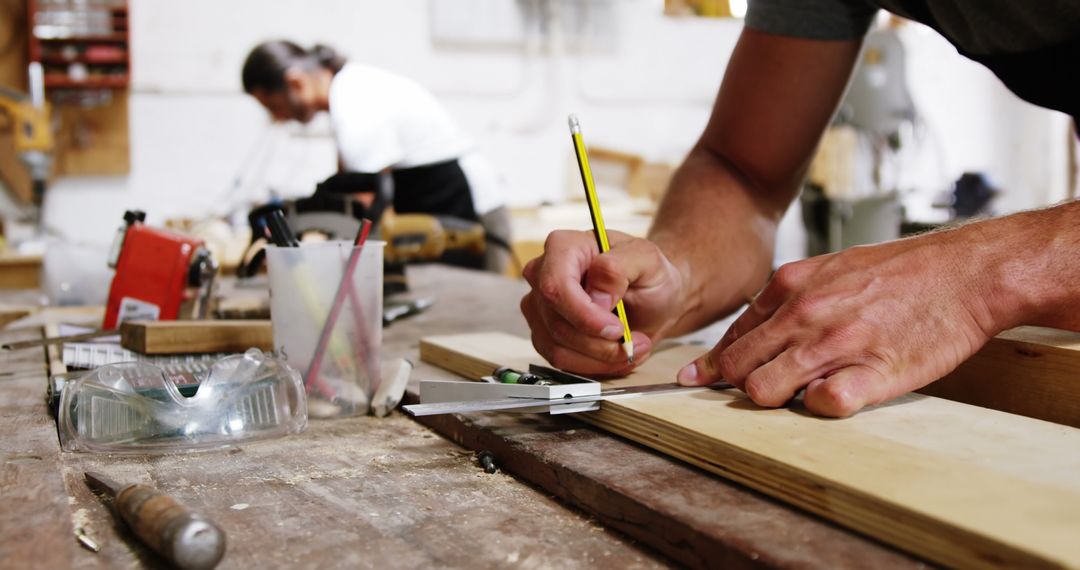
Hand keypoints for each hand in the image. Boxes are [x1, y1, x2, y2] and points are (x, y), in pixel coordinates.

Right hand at [521, 230, 685, 375]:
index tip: (616, 328)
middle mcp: (543, 274)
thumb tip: (596, 293)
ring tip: (630, 347)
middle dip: (600, 342)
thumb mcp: (648, 260)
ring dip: (600, 356)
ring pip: (558, 347)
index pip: (555, 286)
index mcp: (564, 247)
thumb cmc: (647, 274)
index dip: (584, 315)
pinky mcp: (544, 332)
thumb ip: (620, 267)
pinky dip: (593, 364)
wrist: (651, 299)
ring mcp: (540, 306)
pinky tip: (615, 353)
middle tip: (633, 341)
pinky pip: (561, 360)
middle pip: (557, 322)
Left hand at [677, 228, 1005, 416]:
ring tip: (798, 395)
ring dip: (773, 400)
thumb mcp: (831, 267)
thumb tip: (752, 328)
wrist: (965, 272)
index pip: (733, 337)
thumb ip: (788, 296)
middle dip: (737, 387)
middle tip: (757, 393)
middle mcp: (805, 314)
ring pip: (765, 389)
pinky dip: (819, 408)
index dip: (714, 365)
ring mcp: (836, 344)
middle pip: (739, 367)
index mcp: (790, 287)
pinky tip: (833, 397)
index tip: (695, 381)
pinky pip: (823, 404)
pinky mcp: (873, 372)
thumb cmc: (901, 272)